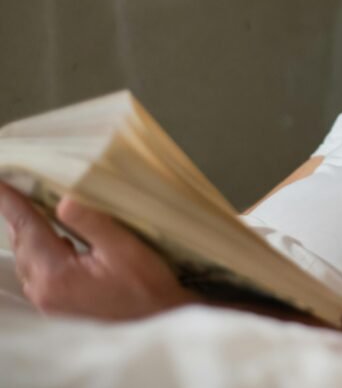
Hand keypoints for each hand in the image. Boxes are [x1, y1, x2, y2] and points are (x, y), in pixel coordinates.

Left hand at [0, 182, 199, 319]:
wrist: (156, 322)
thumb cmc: (146, 286)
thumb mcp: (124, 248)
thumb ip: (92, 222)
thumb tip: (65, 200)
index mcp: (55, 274)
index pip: (27, 228)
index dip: (10, 202)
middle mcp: (43, 291)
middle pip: (23, 244)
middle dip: (19, 216)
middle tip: (14, 190)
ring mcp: (48, 302)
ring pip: (28, 259)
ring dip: (30, 234)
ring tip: (34, 210)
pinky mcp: (57, 306)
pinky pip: (37, 272)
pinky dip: (40, 251)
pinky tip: (56, 241)